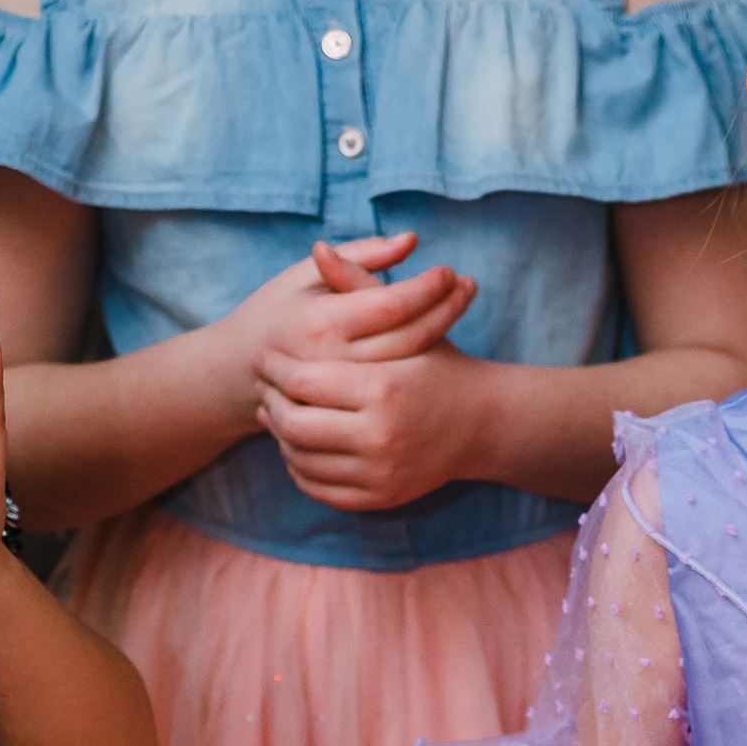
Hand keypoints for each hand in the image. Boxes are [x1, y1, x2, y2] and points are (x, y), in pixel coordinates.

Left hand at [253, 240, 490, 508]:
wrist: (483, 423)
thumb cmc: (439, 363)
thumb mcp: (404, 322)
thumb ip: (359, 285)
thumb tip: (319, 248)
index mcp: (382, 386)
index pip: (300, 382)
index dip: (272, 370)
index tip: (264, 359)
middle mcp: (381, 433)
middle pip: (293, 424)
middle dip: (269, 405)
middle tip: (263, 390)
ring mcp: (381, 470)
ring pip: (301, 460)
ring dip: (280, 437)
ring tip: (276, 415)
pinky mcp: (380, 496)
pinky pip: (319, 488)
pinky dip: (300, 469)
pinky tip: (299, 447)